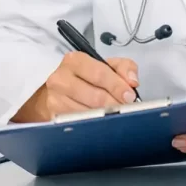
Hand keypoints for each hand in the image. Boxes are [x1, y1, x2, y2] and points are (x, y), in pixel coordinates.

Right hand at [13, 52, 139, 121]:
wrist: (55, 90)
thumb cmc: (85, 76)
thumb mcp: (106, 64)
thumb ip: (124, 67)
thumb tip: (132, 81)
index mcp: (75, 61)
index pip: (99, 74)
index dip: (117, 86)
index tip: (129, 95)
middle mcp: (60, 79)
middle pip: (94, 96)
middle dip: (114, 103)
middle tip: (127, 107)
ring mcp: (55, 100)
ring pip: (87, 112)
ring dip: (105, 115)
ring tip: (116, 114)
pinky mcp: (53, 117)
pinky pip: (78, 123)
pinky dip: (93, 124)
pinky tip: (102, 122)